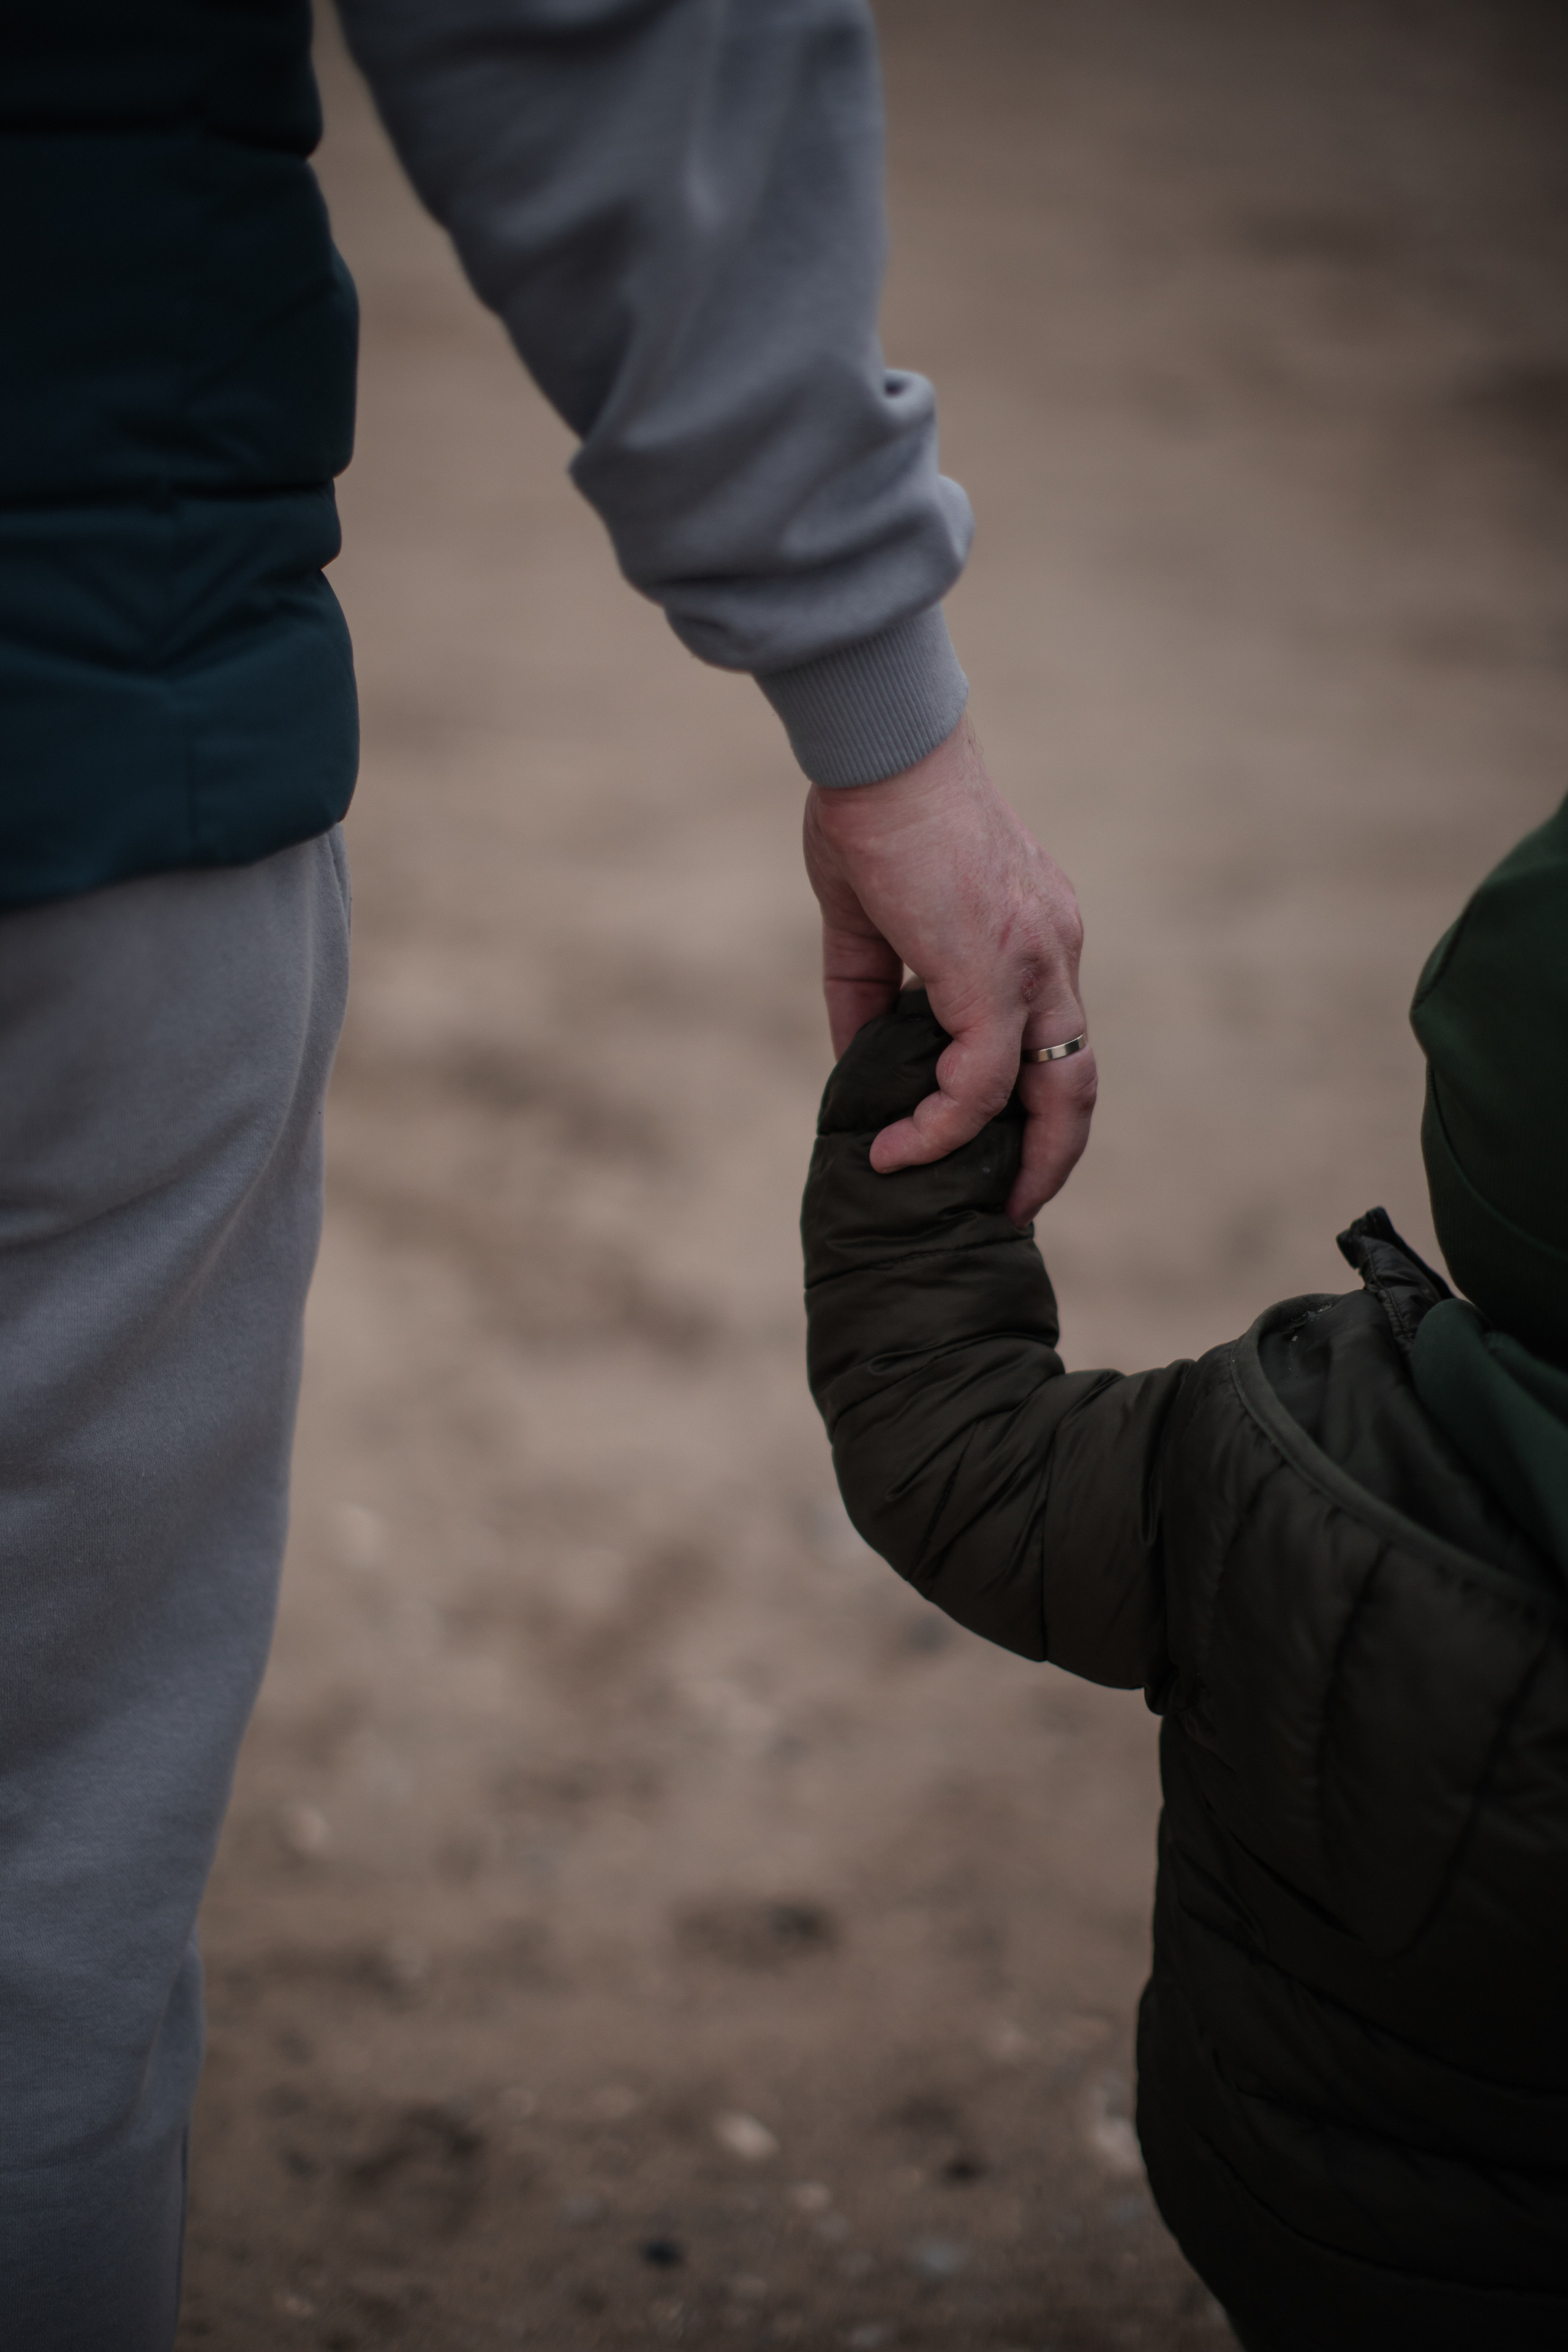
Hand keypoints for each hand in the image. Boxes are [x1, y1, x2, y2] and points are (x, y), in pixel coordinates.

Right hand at [802, 715, 1095, 1222]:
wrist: (882, 752)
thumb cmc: (872, 812)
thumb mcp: (867, 923)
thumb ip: (868, 995)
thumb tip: (856, 1063)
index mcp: (1036, 934)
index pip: (1052, 1036)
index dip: (1030, 1101)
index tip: (992, 1145)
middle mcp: (1053, 953)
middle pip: (1078, 1080)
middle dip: (1053, 1154)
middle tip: (1016, 1207)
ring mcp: (1033, 965)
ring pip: (1053, 1093)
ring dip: (1024, 1163)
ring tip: (980, 1209)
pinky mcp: (991, 975)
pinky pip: (980, 1082)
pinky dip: (942, 1127)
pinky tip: (896, 1149)